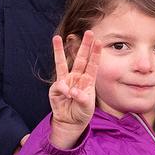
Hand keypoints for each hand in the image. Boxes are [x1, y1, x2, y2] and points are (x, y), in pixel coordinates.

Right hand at [49, 31, 98, 147]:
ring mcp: (65, 81)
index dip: (95, 53)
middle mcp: (77, 77)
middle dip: (84, 45)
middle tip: (88, 32)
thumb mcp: (86, 107)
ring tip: (56, 37)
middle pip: (80, 58)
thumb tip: (72, 91)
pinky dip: (64, 89)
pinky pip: (59, 85)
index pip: (93, 64)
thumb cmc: (81, 112)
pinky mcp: (56, 88)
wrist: (70, 123)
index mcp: (88, 80)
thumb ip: (81, 98)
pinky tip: (68, 95)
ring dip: (59, 50)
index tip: (99, 41)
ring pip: (61, 63)